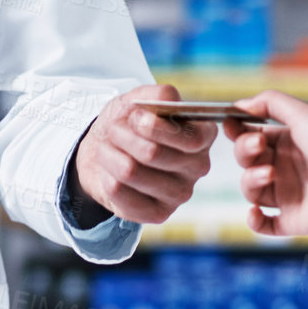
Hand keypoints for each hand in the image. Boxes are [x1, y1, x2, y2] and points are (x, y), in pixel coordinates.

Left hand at [73, 85, 216, 223]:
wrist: (104, 150)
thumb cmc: (129, 124)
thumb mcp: (140, 100)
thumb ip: (158, 94)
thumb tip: (169, 97)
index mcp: (202, 136)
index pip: (191, 138)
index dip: (154, 127)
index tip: (134, 117)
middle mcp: (198, 167)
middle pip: (152, 153)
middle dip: (122, 136)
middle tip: (114, 130)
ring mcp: (180, 194)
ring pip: (131, 172)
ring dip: (109, 154)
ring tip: (108, 148)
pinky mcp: (158, 214)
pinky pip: (119, 192)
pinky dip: (106, 176)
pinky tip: (110, 172)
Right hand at [223, 90, 307, 236]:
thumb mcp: (304, 114)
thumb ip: (271, 103)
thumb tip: (239, 105)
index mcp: (287, 143)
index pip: (251, 137)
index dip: (238, 132)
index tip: (230, 124)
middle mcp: (285, 168)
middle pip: (246, 161)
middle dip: (245, 151)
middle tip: (259, 145)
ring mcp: (288, 195)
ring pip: (250, 190)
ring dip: (250, 180)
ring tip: (269, 173)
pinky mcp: (293, 220)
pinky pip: (264, 225)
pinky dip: (254, 220)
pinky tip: (255, 211)